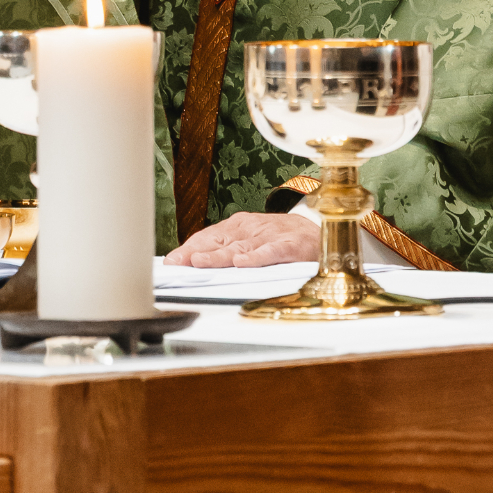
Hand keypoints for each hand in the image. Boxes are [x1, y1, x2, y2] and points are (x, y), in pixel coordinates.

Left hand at [163, 209, 321, 267]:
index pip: (209, 237)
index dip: (189, 249)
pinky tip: (243, 263)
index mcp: (239, 228)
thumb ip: (226, 253)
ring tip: (199, 262)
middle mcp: (252, 229)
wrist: (321, 236)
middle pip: (220, 242)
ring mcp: (270, 236)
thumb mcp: (251, 243)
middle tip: (179, 263)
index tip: (171, 262)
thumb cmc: (281, 241)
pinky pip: (271, 252)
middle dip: (197, 253)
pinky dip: (257, 257)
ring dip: (219, 256)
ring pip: (241, 248)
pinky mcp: (291, 246)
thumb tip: (192, 264)